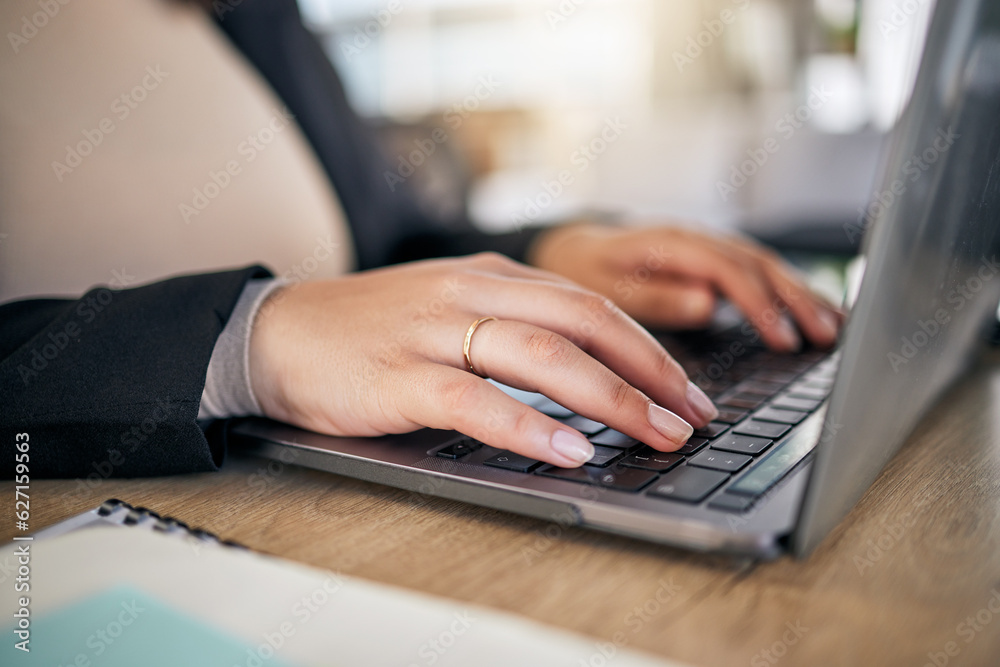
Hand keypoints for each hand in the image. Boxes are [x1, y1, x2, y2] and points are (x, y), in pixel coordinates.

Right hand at [248, 253, 718, 467]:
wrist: (277, 333)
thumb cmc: (369, 330)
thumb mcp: (448, 309)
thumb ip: (509, 328)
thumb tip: (584, 374)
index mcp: (490, 277)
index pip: (590, 303)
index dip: (649, 347)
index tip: (686, 389)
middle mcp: (471, 293)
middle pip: (584, 321)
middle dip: (651, 371)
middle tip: (692, 416)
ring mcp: (435, 331)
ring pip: (544, 356)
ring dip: (612, 398)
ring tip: (655, 435)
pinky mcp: (400, 377)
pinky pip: (477, 400)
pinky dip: (530, 427)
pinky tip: (570, 452)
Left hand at [528, 223, 841, 350]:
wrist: (570, 248)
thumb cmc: (584, 271)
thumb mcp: (604, 287)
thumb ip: (653, 297)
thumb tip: (707, 303)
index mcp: (670, 243)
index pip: (729, 269)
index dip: (760, 304)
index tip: (784, 339)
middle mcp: (694, 239)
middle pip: (758, 263)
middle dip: (796, 298)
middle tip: (827, 335)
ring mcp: (705, 247)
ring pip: (764, 264)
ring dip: (800, 293)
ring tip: (834, 326)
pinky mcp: (709, 260)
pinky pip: (755, 270)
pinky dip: (786, 290)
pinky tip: (809, 310)